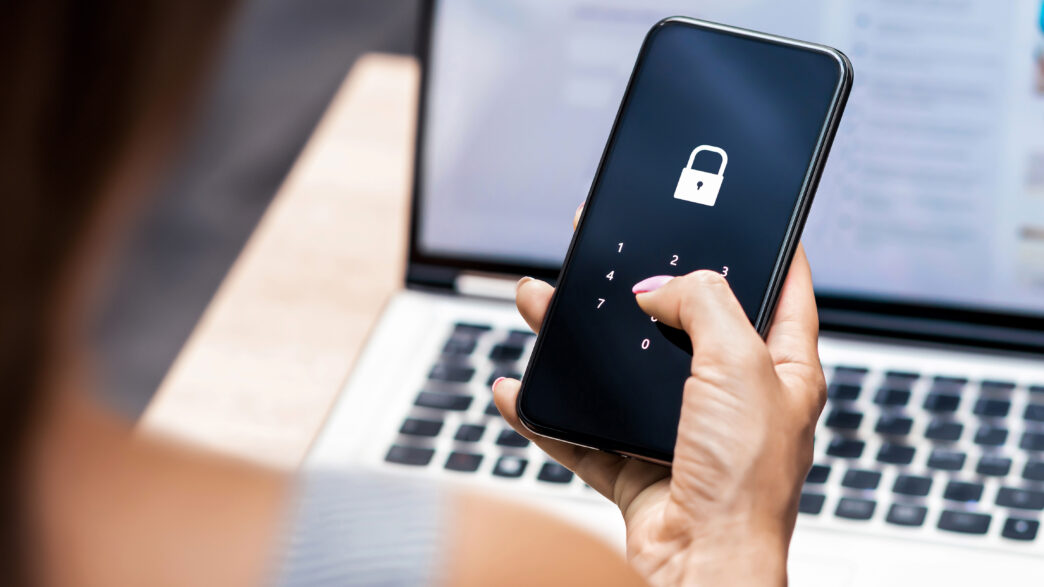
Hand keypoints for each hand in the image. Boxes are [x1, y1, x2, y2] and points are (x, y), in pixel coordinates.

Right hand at [492, 206, 825, 585]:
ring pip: (621, 370)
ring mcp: (682, 431)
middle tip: (609, 249)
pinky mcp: (639, 464)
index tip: (744, 215)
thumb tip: (658, 287)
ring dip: (577, 338)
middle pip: (681, 322)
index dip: (763, 250)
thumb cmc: (747, 483)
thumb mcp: (739, 365)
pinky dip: (548, 412)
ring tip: (539, 301)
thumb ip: (703, 305)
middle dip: (640, 284)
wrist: (704, 568)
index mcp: (779, 369)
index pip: (781, 291)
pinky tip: (519, 388)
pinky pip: (584, 429)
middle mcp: (733, 398)